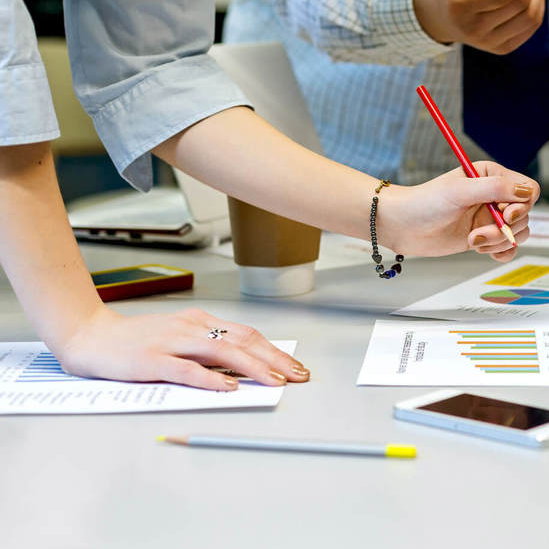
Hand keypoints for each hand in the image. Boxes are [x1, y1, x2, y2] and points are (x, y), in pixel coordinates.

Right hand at [57, 306, 309, 389]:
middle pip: (242, 340)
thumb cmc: (136, 341)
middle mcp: (190, 327)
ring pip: (221, 352)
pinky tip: (227, 386)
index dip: (274, 350)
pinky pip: (186, 369)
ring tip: (274, 380)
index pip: (246, 334)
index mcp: (199, 321)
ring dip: (252, 367)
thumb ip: (206, 349)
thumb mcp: (178, 337)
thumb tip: (242, 368)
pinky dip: (210, 378)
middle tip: (297, 375)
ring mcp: (172, 342)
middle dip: (274, 359)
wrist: (91, 336)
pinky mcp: (152, 359)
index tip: (295, 366)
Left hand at [381, 161, 539, 260]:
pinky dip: (501, 252)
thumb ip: (495, 188)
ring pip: (518, 233)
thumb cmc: (426, 202)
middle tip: (479, 234)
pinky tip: (483, 251)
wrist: (402, 225)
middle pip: (525, 215)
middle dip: (504, 229)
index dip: (523, 205)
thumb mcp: (460, 190)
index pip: (528, 189)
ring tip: (473, 241)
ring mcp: (490, 217)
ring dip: (499, 241)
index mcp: (492, 175)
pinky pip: (509, 247)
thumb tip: (527, 193)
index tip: (506, 215)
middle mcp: (495, 196)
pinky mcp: (485, 236)